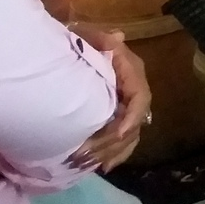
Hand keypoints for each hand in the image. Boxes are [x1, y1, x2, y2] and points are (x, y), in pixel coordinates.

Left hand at [68, 27, 150, 172]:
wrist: (63, 53)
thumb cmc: (75, 44)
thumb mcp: (84, 36)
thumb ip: (97, 38)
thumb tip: (117, 37)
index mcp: (129, 70)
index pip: (141, 97)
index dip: (133, 116)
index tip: (119, 133)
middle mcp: (132, 90)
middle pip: (134, 122)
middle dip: (114, 141)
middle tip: (88, 155)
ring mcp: (125, 105)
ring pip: (130, 135)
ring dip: (112, 152)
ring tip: (89, 163)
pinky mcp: (116, 118)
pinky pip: (124, 141)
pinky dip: (116, 155)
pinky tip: (103, 167)